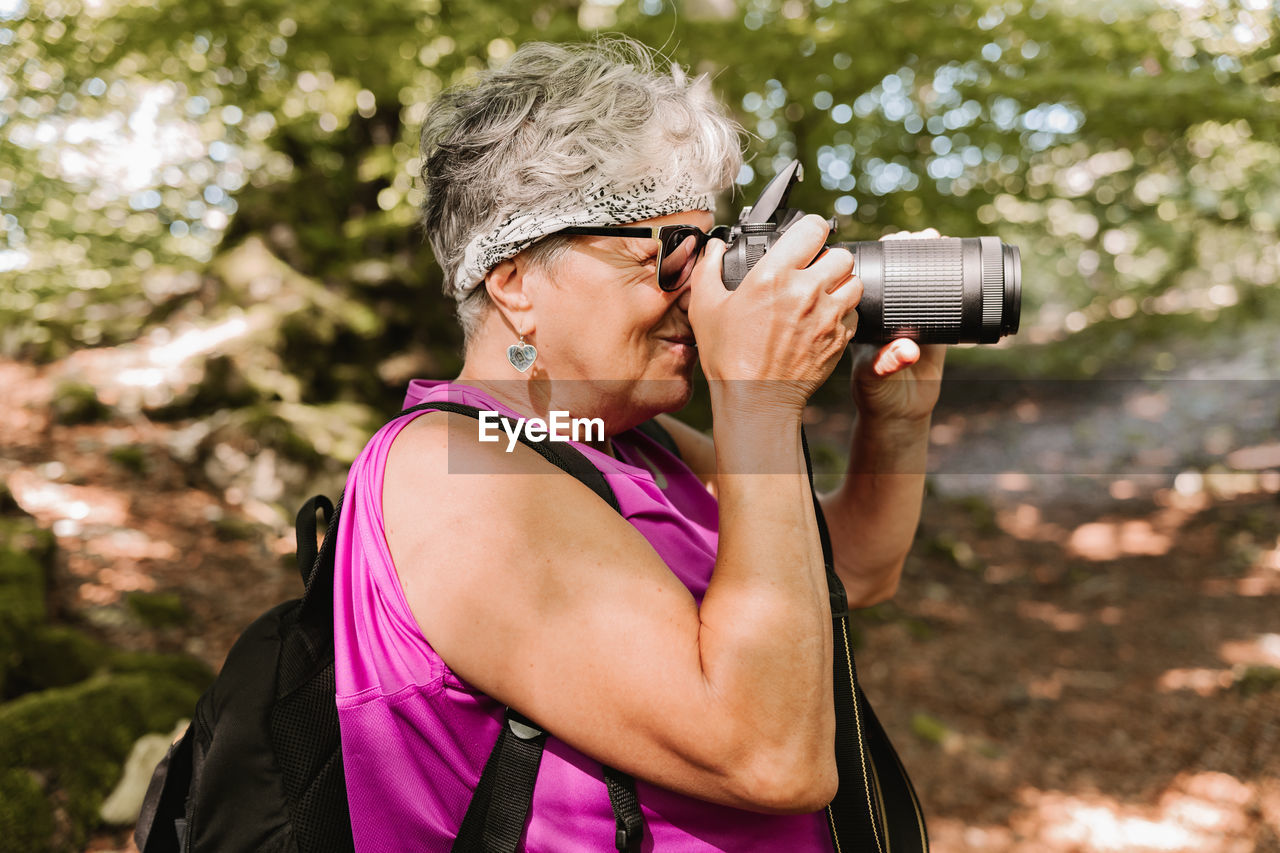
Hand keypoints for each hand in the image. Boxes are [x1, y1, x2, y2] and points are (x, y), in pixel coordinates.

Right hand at [689, 215, 860, 414]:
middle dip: (827, 258)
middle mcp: (807, 291)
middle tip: (812, 270)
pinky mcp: (840, 338)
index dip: (810, 229)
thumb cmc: (729, 356)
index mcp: (775, 275)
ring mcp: (828, 315)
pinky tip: (823, 320)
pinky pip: (854, 313)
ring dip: (840, 283)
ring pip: (854, 281)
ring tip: (821, 293)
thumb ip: (709, 269)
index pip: (814, 228)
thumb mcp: (706, 307)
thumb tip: (715, 248)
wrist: (755, 399)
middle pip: (841, 253)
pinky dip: (843, 313)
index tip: (803, 238)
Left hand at [848, 228, 946, 423]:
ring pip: (922, 282)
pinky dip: (952, 285)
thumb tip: (908, 351)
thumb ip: (888, 363)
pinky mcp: (935, 330)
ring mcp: (912, 319)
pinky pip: (944, 302)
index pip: (873, 278)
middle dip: (912, 249)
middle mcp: (887, 313)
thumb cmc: (874, 394)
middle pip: (899, 272)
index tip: (897, 239)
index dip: (885, 256)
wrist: (898, 413)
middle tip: (927, 236)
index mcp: (866, 318)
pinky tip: (960, 268)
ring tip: (940, 240)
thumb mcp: (874, 377)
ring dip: (932, 260)